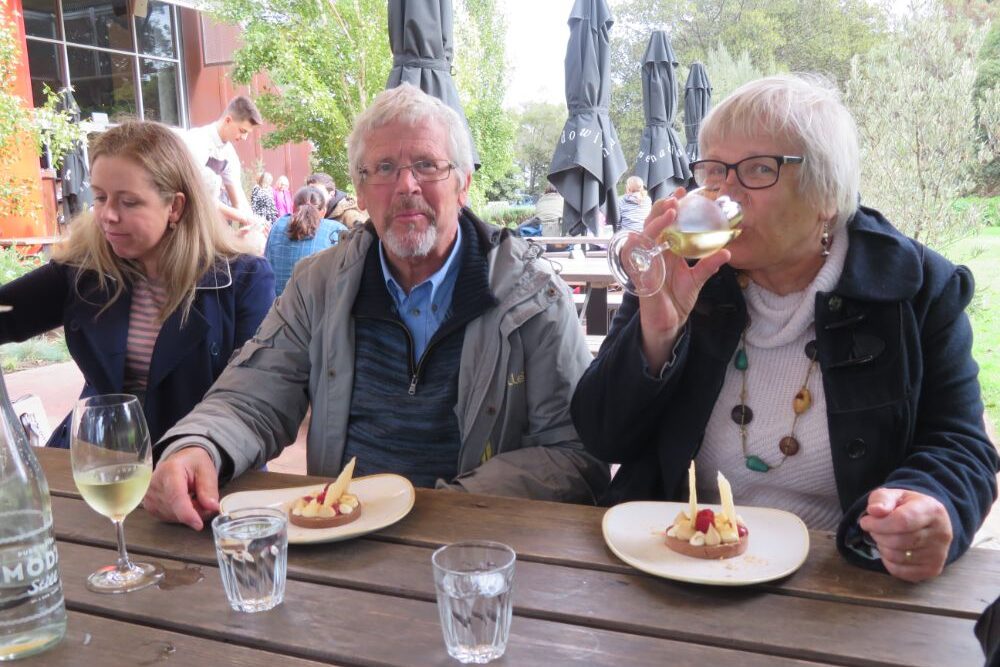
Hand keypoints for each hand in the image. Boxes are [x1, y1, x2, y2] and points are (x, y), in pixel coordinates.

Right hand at [143, 446, 219, 530]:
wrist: (179, 461)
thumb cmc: (193, 464)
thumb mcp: (206, 470)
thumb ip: (209, 488)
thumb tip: (212, 507)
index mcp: (170, 470)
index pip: (176, 496)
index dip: (187, 513)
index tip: (198, 524)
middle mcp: (154, 484)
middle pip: (176, 509)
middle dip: (196, 511)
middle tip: (205, 498)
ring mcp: (149, 497)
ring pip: (174, 517)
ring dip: (189, 513)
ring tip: (193, 496)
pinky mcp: (150, 507)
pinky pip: (169, 518)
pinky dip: (181, 515)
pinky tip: (184, 502)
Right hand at [638, 188, 730, 367]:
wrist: (669, 324)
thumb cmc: (678, 300)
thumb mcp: (698, 279)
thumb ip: (709, 265)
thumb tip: (727, 250)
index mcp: (667, 251)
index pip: (666, 223)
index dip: (671, 207)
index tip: (683, 192)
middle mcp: (654, 253)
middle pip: (652, 224)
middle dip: (661, 208)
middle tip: (676, 197)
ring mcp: (645, 263)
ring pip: (643, 235)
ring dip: (655, 222)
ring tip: (671, 211)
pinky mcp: (640, 275)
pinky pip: (634, 257)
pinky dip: (639, 245)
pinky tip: (647, 236)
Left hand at [859, 487, 952, 581]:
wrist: (927, 522)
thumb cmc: (906, 507)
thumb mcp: (894, 495)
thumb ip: (881, 499)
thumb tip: (874, 511)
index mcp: (933, 510)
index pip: (902, 521)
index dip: (878, 524)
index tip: (866, 521)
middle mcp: (941, 534)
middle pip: (898, 541)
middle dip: (878, 535)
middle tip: (874, 529)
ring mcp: (939, 554)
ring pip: (897, 557)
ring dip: (882, 547)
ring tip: (884, 537)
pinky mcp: (932, 569)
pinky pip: (899, 571)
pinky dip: (888, 561)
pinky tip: (890, 549)